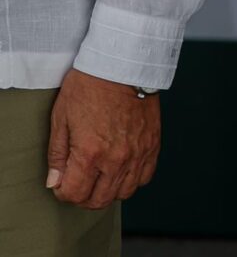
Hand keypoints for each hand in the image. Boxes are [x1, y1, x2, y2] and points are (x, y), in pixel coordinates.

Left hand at [45, 68, 160, 210]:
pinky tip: (121, 168)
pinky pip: (145, 176)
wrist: (123, 65)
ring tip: (100, 177)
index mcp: (91, 153)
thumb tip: (55, 180)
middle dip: (83, 197)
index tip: (62, 182)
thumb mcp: (61, 119)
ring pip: (124, 192)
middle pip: (100, 200)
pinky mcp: (153, 144)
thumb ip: (57, 155)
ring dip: (109, 190)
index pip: (75, 194)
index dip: (63, 192)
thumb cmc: (91, 86)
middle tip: (78, 183)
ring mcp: (138, 152)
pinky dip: (132, 179)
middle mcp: (117, 158)